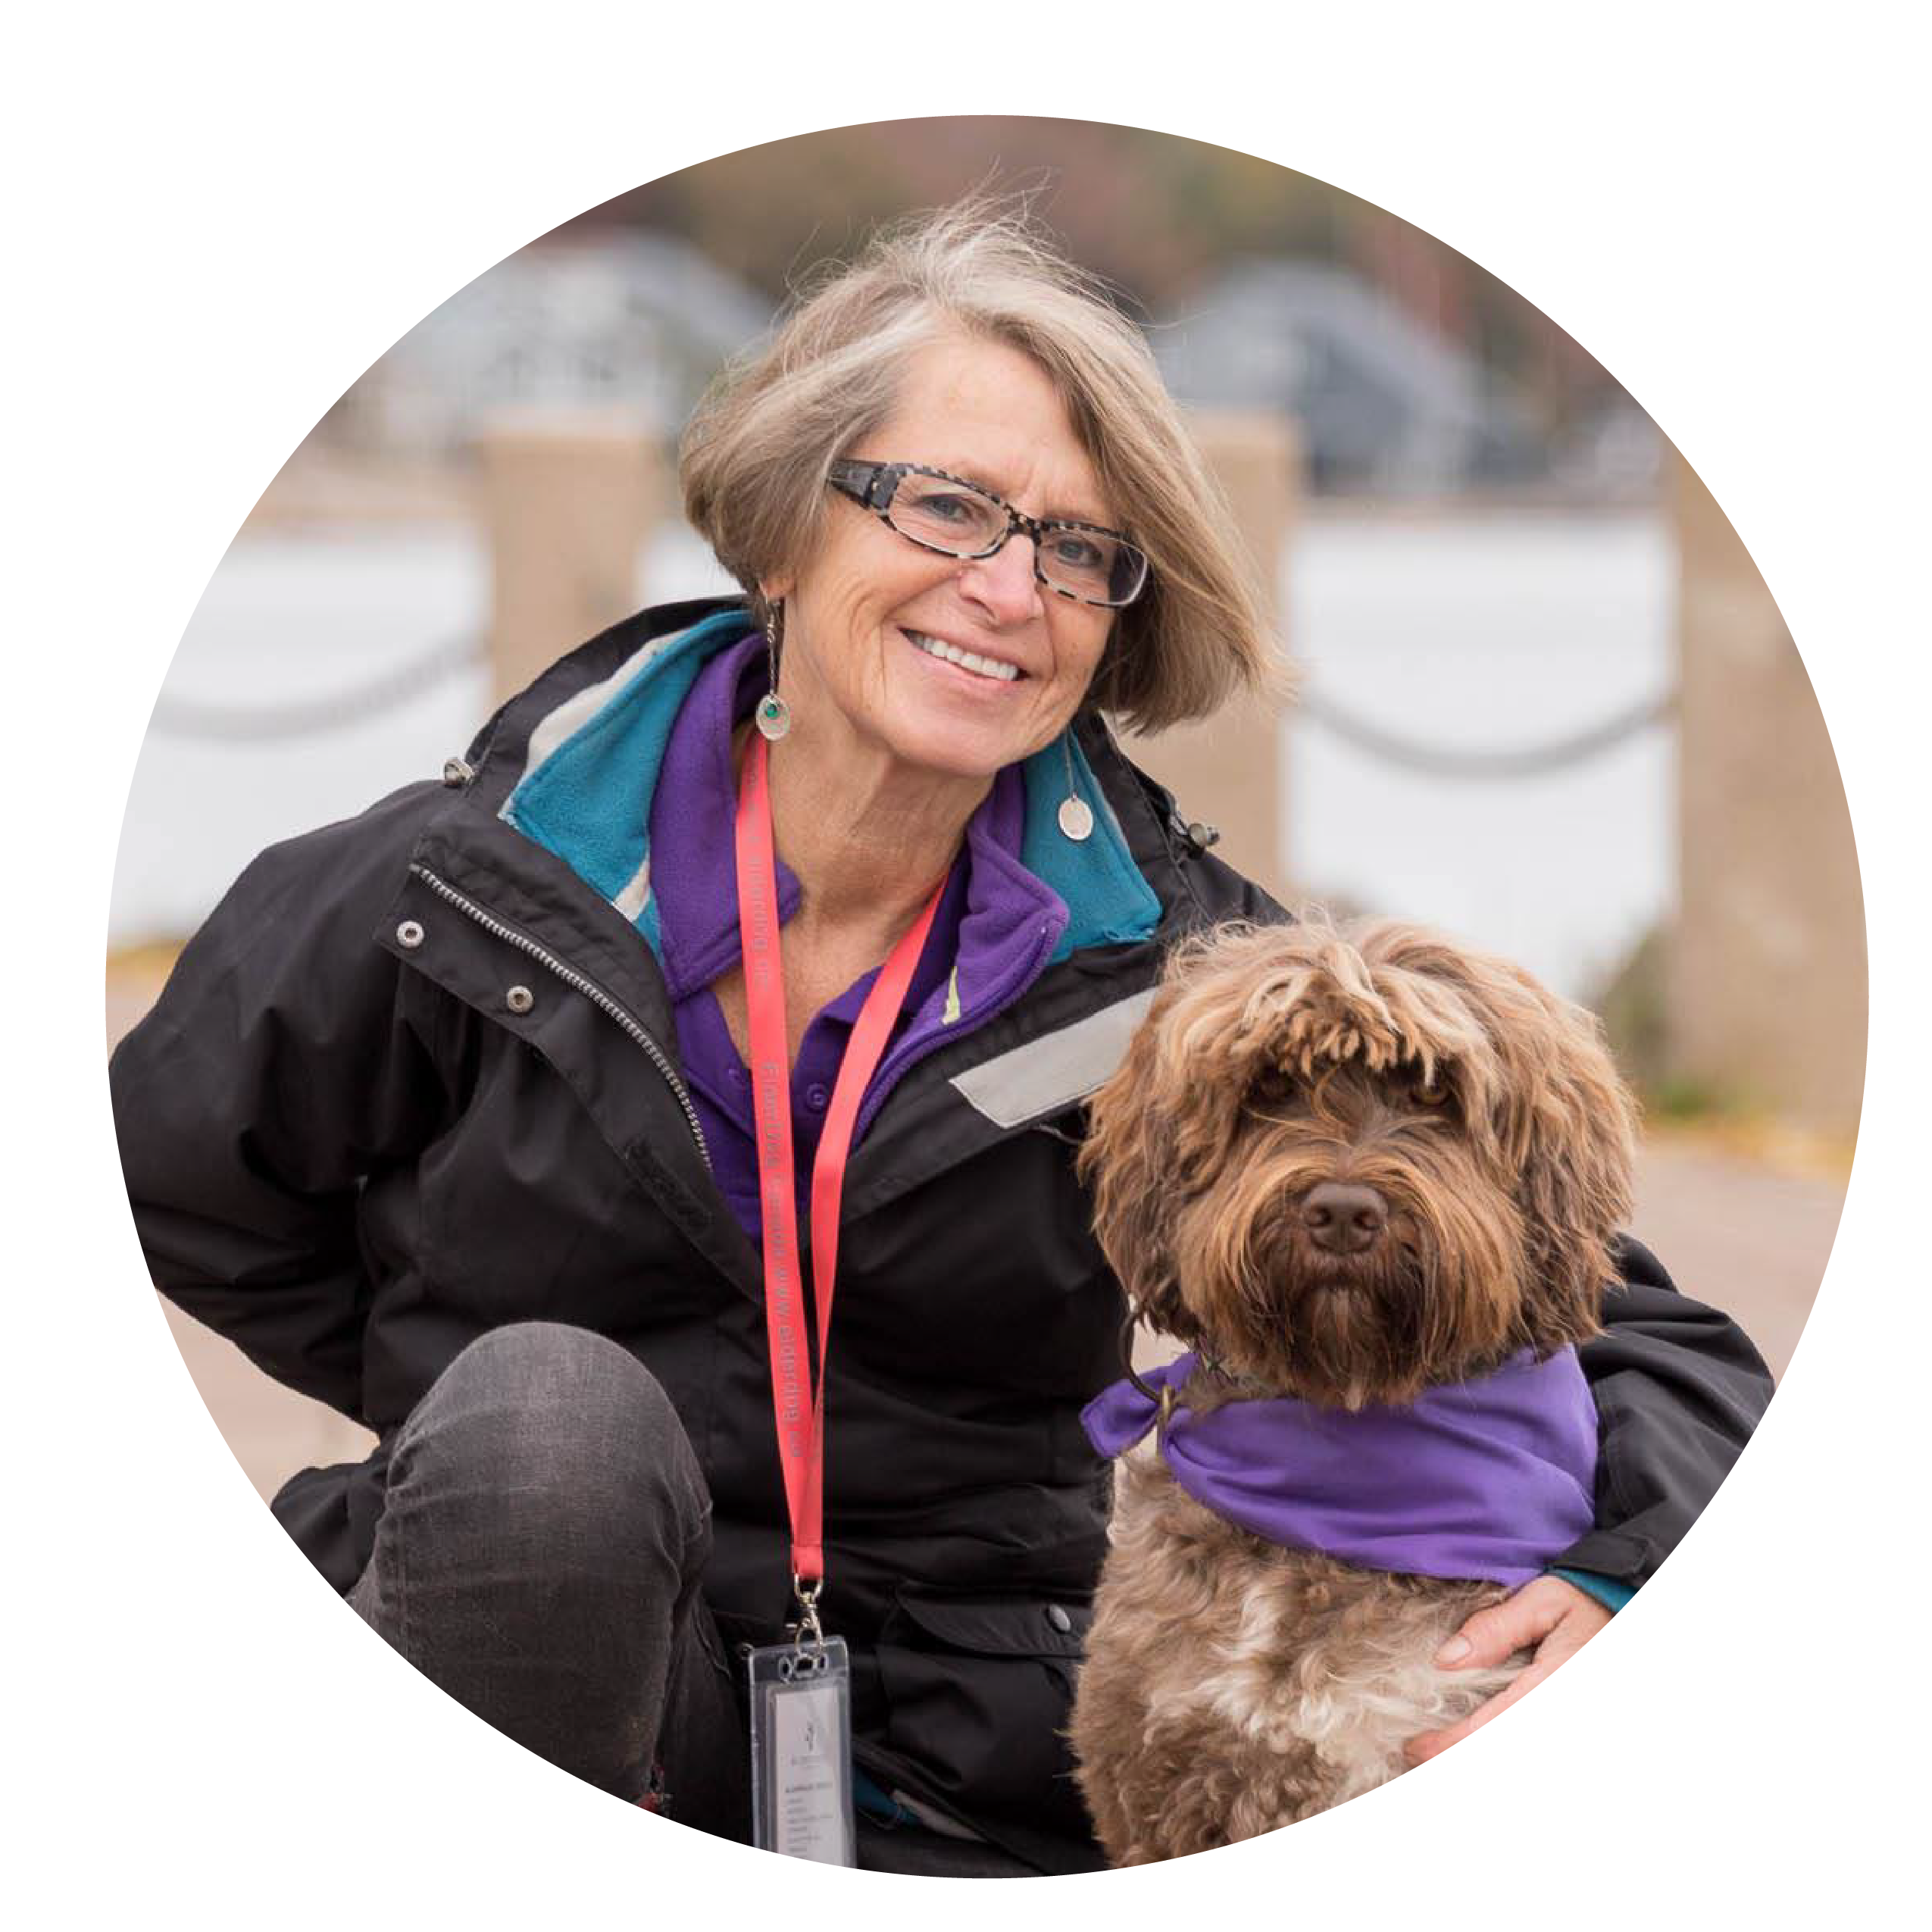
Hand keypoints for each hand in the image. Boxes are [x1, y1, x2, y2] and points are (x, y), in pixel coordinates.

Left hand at [1404, 1575, 1611, 1765]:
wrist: (1631, 1609)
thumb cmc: (1586, 1601)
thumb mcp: (1542, 1601)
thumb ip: (1495, 1629)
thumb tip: (1446, 1659)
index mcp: (1554, 1686)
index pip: (1494, 1728)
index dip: (1451, 1745)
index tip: (1416, 1748)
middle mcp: (1566, 1715)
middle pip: (1504, 1752)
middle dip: (1460, 1760)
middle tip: (1418, 1756)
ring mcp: (1574, 1725)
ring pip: (1521, 1757)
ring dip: (1479, 1755)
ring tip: (1439, 1754)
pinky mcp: (1575, 1729)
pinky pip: (1532, 1745)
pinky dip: (1499, 1743)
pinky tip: (1476, 1742)